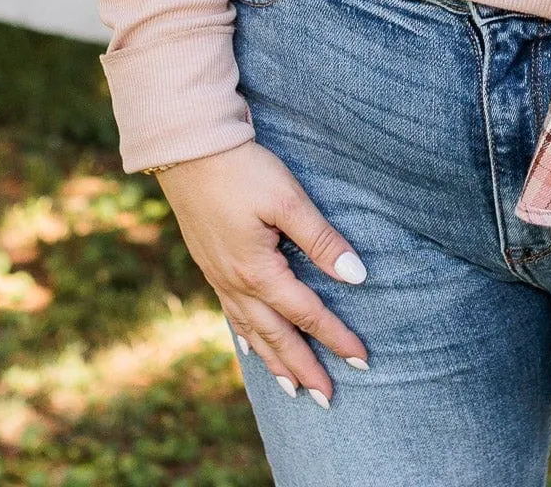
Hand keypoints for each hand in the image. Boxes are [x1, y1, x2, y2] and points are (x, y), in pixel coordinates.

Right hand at [156, 140, 367, 405]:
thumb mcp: (288, 199)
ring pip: (251, 332)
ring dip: (274, 361)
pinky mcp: (210, 264)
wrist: (187, 150)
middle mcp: (236, 283)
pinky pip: (232, 314)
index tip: (362, 360)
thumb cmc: (243, 169)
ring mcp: (219, 276)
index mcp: (258, 271)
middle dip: (304, 369)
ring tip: (293, 389)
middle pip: (276, 337)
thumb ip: (322, 240)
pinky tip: (251, 344)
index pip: (307, 314)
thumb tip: (358, 277)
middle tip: (328, 399)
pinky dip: (247, 337)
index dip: (336, 337)